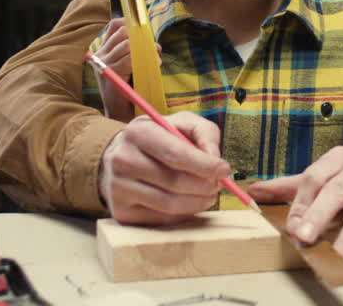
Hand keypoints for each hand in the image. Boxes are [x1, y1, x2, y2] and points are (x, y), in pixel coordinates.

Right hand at [94, 18, 160, 120]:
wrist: (121, 113)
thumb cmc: (129, 89)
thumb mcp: (132, 65)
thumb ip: (138, 51)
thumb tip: (154, 43)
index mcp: (104, 50)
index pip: (116, 25)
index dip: (131, 25)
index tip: (145, 34)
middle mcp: (100, 54)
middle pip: (123, 32)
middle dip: (142, 38)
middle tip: (155, 51)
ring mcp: (103, 63)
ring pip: (127, 44)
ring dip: (146, 49)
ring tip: (156, 60)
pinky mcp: (109, 72)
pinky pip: (129, 58)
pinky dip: (144, 60)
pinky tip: (154, 66)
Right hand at [99, 112, 231, 224]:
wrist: (120, 156)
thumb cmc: (159, 138)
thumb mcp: (182, 123)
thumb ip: (204, 133)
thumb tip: (215, 159)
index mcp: (138, 132)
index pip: (175, 154)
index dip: (204, 165)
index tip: (224, 170)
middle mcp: (122, 160)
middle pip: (173, 181)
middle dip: (204, 185)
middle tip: (218, 185)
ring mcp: (118, 188)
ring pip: (169, 204)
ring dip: (197, 202)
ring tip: (208, 195)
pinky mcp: (121, 211)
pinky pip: (160, 218)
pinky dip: (182, 213)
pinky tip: (188, 202)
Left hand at [247, 139, 342, 273]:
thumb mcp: (333, 168)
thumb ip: (295, 183)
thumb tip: (255, 192)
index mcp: (340, 158)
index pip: (315, 177)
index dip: (301, 202)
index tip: (290, 226)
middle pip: (337, 191)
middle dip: (318, 214)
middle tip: (304, 237)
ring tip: (333, 261)